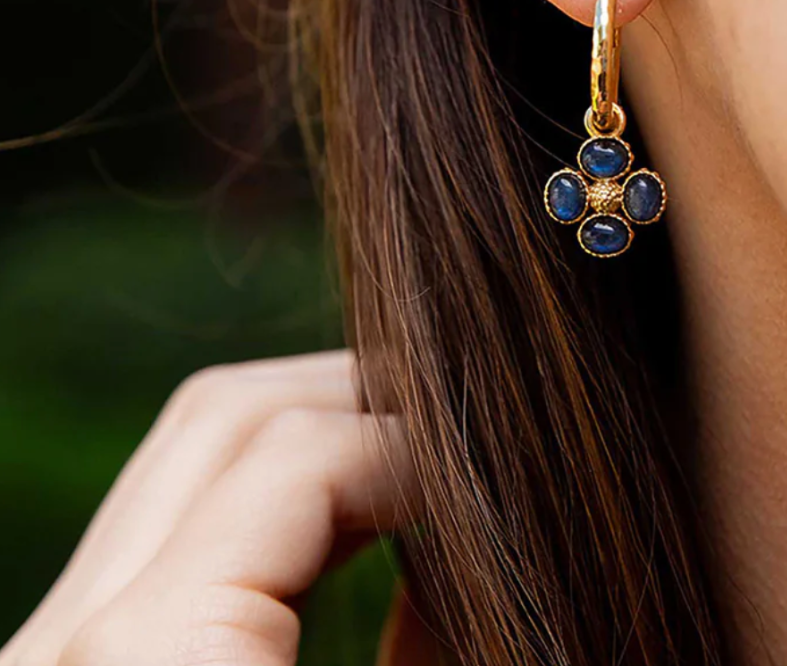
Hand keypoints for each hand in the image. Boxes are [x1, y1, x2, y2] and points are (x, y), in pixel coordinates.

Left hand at [0, 351, 434, 665]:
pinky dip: (261, 497)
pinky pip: (160, 524)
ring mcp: (37, 650)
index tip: (486, 461)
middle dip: (360, 401)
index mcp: (151, 662)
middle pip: (222, 416)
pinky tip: (337, 528)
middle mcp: (58, 645)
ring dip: (310, 434)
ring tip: (406, 469)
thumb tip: (459, 554)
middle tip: (454, 437)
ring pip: (182, 450)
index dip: (414, 437)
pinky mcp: (48, 662)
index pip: (293, 456)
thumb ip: (435, 649)